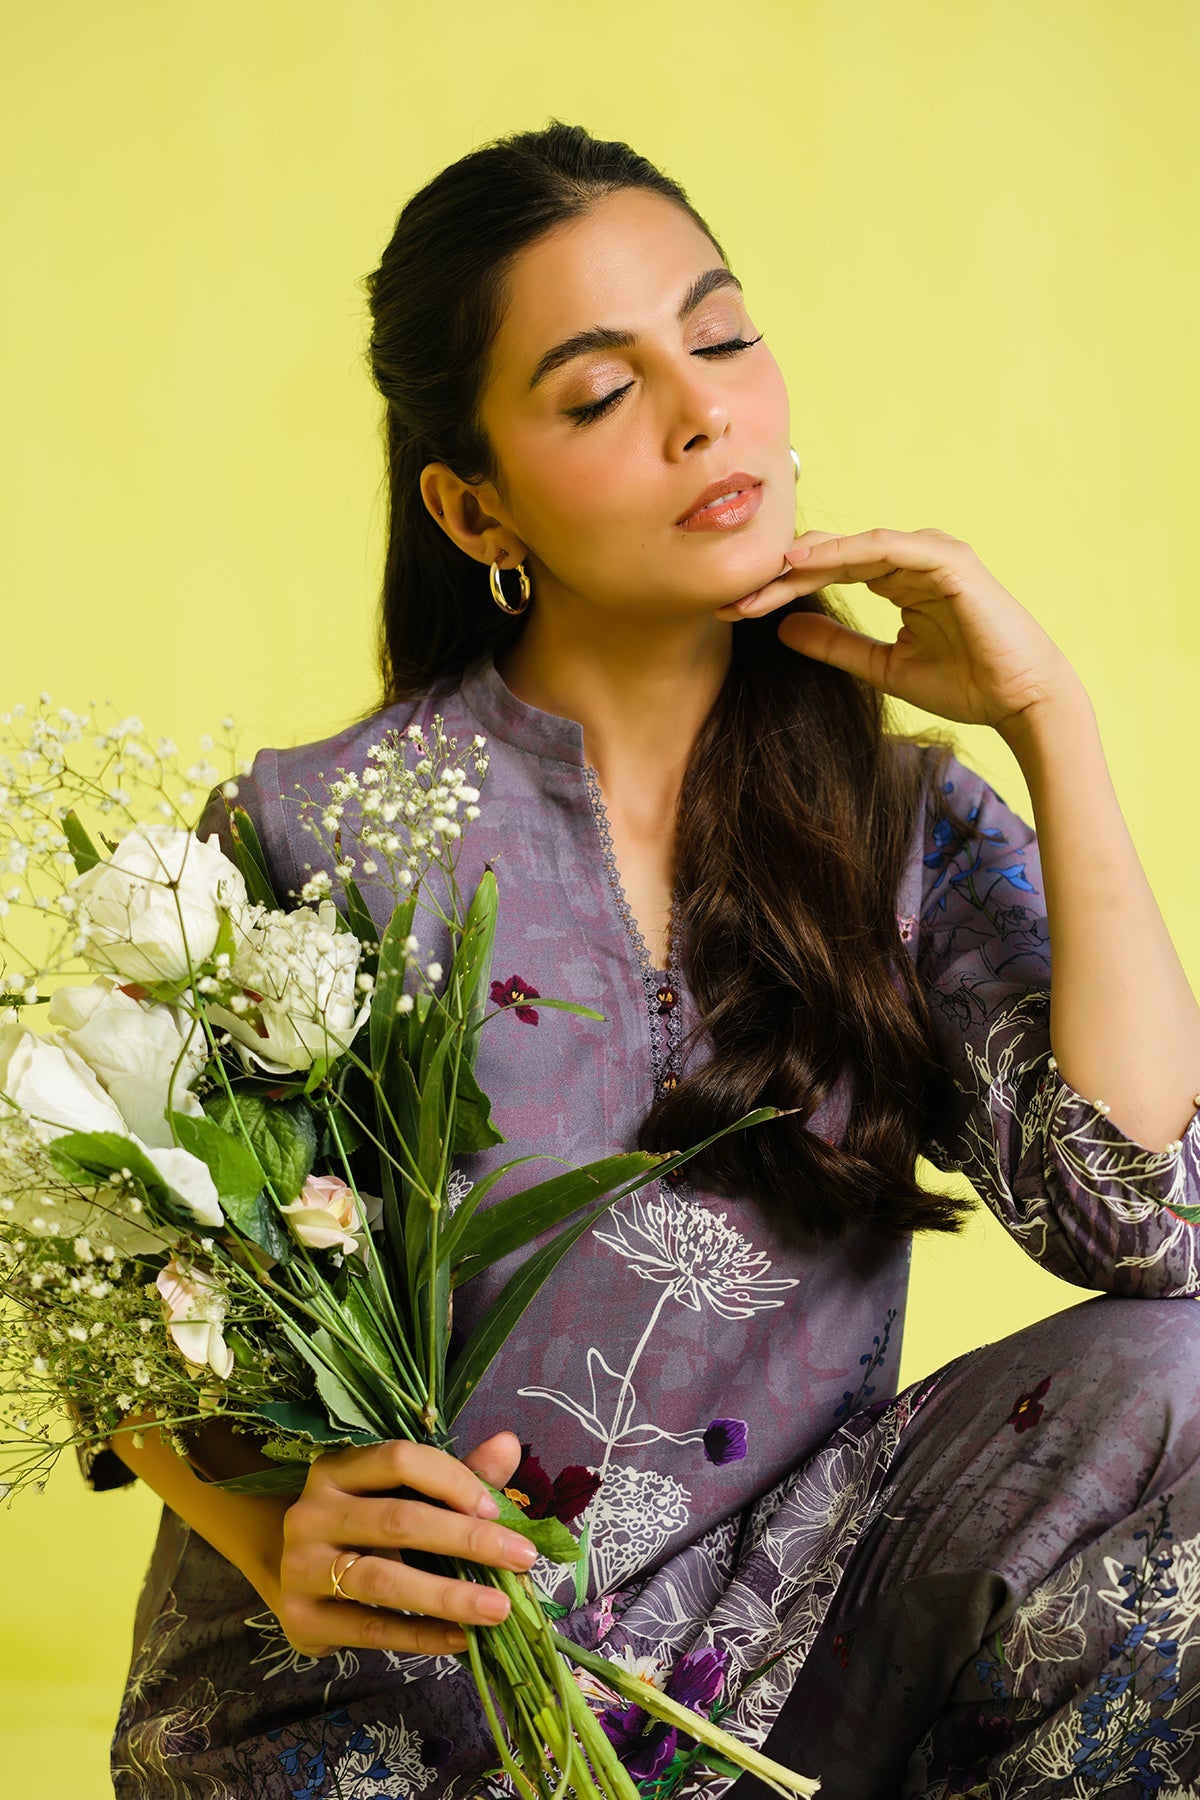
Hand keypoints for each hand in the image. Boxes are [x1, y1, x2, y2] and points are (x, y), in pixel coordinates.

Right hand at [275, 1431, 535, 1658]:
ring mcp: (300, 1568)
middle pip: (399, 1520)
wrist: (297, 1580)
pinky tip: (462, 1639)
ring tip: (499, 1609)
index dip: (453, 1480)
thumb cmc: (363, 1529)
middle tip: (523, 1559)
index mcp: (337, 1469)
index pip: (400, 1460)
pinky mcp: (301, 1620)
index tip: (497, 1509)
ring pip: (384, 1580)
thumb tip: (508, 1444)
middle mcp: (311, 1512)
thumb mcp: (402, 1496)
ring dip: (448, 1596)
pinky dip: (422, 1636)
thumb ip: (455, 1475)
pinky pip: (372, 1630)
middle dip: (468, 1540)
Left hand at [715, 527, 1080, 734]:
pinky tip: (806, 562)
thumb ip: (835, 645)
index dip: (780, 591)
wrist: (1021, 700)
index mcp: (898, 580)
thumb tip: (782, 629)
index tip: (735, 609)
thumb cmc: (965, 684)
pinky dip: (845, 551)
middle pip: (831, 558)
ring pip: (853, 549)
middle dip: (780, 577)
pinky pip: (886, 548)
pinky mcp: (948, 560)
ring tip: (760, 577)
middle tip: (732, 594)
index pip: (828, 575)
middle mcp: (911, 560)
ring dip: (804, 563)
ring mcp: (931, 555)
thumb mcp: (882, 666)